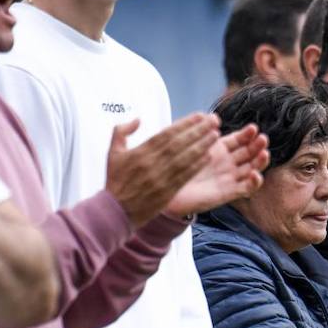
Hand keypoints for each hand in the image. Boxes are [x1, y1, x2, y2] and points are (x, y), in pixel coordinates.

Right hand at [105, 114, 219, 225]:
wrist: (116, 211)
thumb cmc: (116, 181)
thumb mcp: (112, 153)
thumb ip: (121, 132)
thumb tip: (138, 119)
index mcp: (140, 152)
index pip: (167, 134)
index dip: (185, 124)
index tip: (199, 116)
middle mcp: (152, 163)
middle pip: (179, 143)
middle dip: (198, 131)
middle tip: (213, 121)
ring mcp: (161, 178)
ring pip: (185, 158)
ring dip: (202, 146)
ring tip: (215, 135)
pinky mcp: (167, 192)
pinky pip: (185, 176)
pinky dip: (197, 166)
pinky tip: (208, 156)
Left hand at [166, 124, 270, 215]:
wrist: (169, 190)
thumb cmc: (177, 168)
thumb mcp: (191, 146)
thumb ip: (202, 133)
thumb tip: (212, 117)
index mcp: (219, 149)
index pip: (239, 140)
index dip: (247, 134)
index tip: (253, 128)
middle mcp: (227, 163)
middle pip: (250, 153)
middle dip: (258, 145)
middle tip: (263, 139)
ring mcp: (230, 178)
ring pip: (252, 168)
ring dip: (261, 161)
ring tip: (264, 153)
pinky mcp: (229, 193)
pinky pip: (246, 188)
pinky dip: (254, 182)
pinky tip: (255, 174)